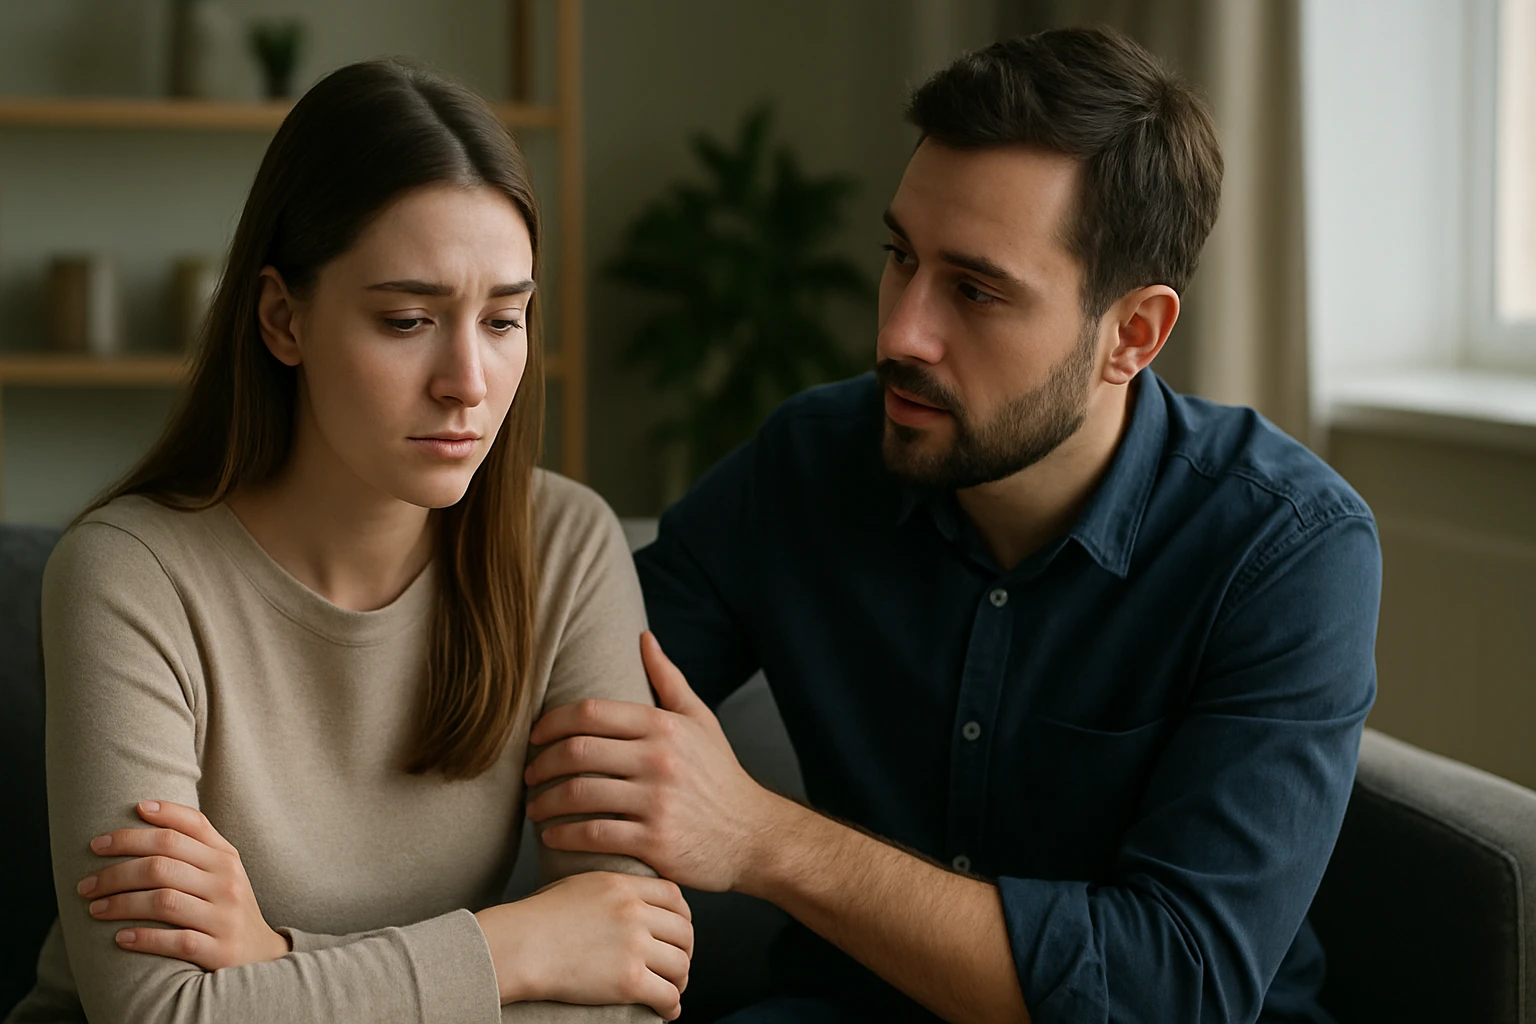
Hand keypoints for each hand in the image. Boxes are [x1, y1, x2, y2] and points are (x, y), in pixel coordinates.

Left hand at [77, 800, 288, 969]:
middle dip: (116, 871)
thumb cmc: (227, 906)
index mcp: (226, 856)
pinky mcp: (218, 949)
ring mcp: (224, 915)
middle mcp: (227, 881)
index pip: (187, 827)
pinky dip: (144, 937)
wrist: (260, 955)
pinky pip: (175, 940)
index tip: (103, 837)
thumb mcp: (221, 869)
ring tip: (94, 909)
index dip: (145, 826)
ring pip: (163, 900)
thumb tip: (144, 808)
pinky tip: (120, 937)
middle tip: (85, 883)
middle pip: (163, 863)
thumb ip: (194, 841)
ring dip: (120, 904)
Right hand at [475, 871, 692, 1018]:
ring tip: (672, 989)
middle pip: (684, 931)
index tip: (678, 931)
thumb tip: (617, 900)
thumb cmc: (536, 918)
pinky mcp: (629, 980)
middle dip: (685, 950)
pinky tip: (666, 1010)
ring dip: (680, 980)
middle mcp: (635, 913)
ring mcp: (634, 946)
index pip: (674, 896)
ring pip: (680, 965)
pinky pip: (667, 995)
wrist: (519, 946)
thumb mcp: (579, 885)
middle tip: (677, 964)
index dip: (682, 916)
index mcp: (623, 886)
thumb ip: (608, 889)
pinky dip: (671, 1006)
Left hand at [525, 631, 790, 891]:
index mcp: (664, 725)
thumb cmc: (720, 776)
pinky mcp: (655, 841)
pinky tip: (552, 836)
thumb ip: (668, 679)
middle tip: (528, 774)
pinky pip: (593, 835)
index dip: (550, 723)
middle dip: (540, 764)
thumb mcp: (701, 720)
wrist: (754, 836)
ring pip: (578, 794)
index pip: (589, 712)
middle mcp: (659, 759)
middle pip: (576, 752)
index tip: (535, 736)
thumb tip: (643, 637)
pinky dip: (563, 836)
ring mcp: (657, 801)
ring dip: (545, 802)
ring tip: (535, 807)